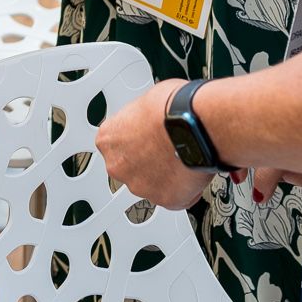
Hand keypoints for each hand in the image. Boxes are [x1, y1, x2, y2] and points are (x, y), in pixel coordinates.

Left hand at [94, 79, 211, 210]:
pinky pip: (174, 197)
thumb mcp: (145, 102)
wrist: (193, 124)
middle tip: (166, 148)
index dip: (135, 141)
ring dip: (163, 176)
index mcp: (108, 139)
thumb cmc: (170, 108)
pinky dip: (183, 188)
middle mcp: (118, 166)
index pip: (116, 145)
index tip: (146, 138)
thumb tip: (149, 119)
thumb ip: (140, 119)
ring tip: (181, 158)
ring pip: (151, 184)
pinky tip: (191, 171)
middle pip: (130, 168)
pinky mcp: (165, 200)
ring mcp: (140, 185)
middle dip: (147, 161)